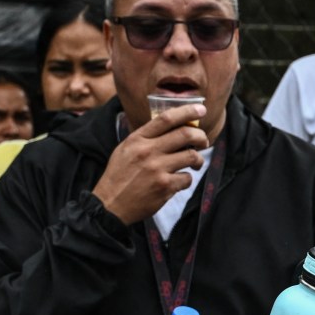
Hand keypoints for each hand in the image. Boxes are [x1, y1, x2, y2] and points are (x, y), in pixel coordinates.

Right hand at [91, 103, 208, 225]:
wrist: (110, 204)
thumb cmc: (119, 175)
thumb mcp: (126, 148)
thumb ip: (146, 137)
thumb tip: (172, 126)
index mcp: (138, 139)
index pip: (166, 118)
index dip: (187, 112)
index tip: (201, 110)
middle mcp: (148, 151)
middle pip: (185, 134)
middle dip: (201, 136)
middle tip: (203, 141)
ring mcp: (157, 169)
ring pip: (191, 156)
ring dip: (198, 159)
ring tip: (195, 163)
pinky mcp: (165, 187)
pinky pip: (187, 178)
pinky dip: (187, 179)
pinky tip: (179, 180)